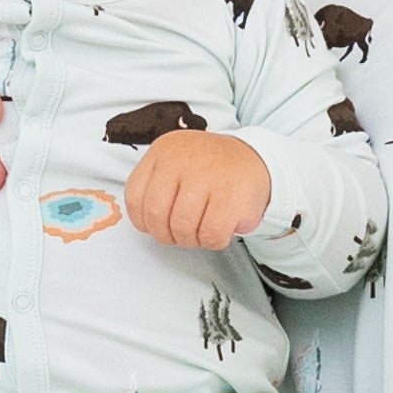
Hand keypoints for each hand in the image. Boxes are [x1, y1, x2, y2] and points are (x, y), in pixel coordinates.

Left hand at [124, 131, 272, 249]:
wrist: (257, 159)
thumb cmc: (211, 170)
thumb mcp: (175, 163)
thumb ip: (154, 186)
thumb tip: (144, 222)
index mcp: (163, 151)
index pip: (135, 197)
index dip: (144, 221)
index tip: (157, 224)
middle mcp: (182, 159)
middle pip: (156, 216)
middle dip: (167, 235)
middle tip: (180, 233)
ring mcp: (208, 176)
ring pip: (182, 228)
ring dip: (192, 239)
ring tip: (202, 229)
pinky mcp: (232, 196)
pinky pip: (210, 235)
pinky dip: (214, 241)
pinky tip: (220, 229)